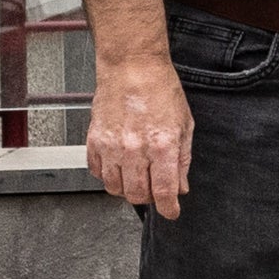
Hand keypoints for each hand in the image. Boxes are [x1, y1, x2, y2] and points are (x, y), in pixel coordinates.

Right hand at [89, 52, 195, 219]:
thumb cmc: (160, 89)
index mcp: (162, 145)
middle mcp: (135, 149)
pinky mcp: (94, 141)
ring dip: (127, 189)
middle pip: (136, 195)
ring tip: (137, 177)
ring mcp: (111, 146)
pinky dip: (108, 175)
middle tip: (155, 189)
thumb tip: (181, 186)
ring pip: (114, 188)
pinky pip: (97, 172)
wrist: (132, 66)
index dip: (169, 209)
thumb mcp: (184, 124)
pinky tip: (119, 165)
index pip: (163, 192)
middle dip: (149, 199)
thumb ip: (183, 159)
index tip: (171, 212)